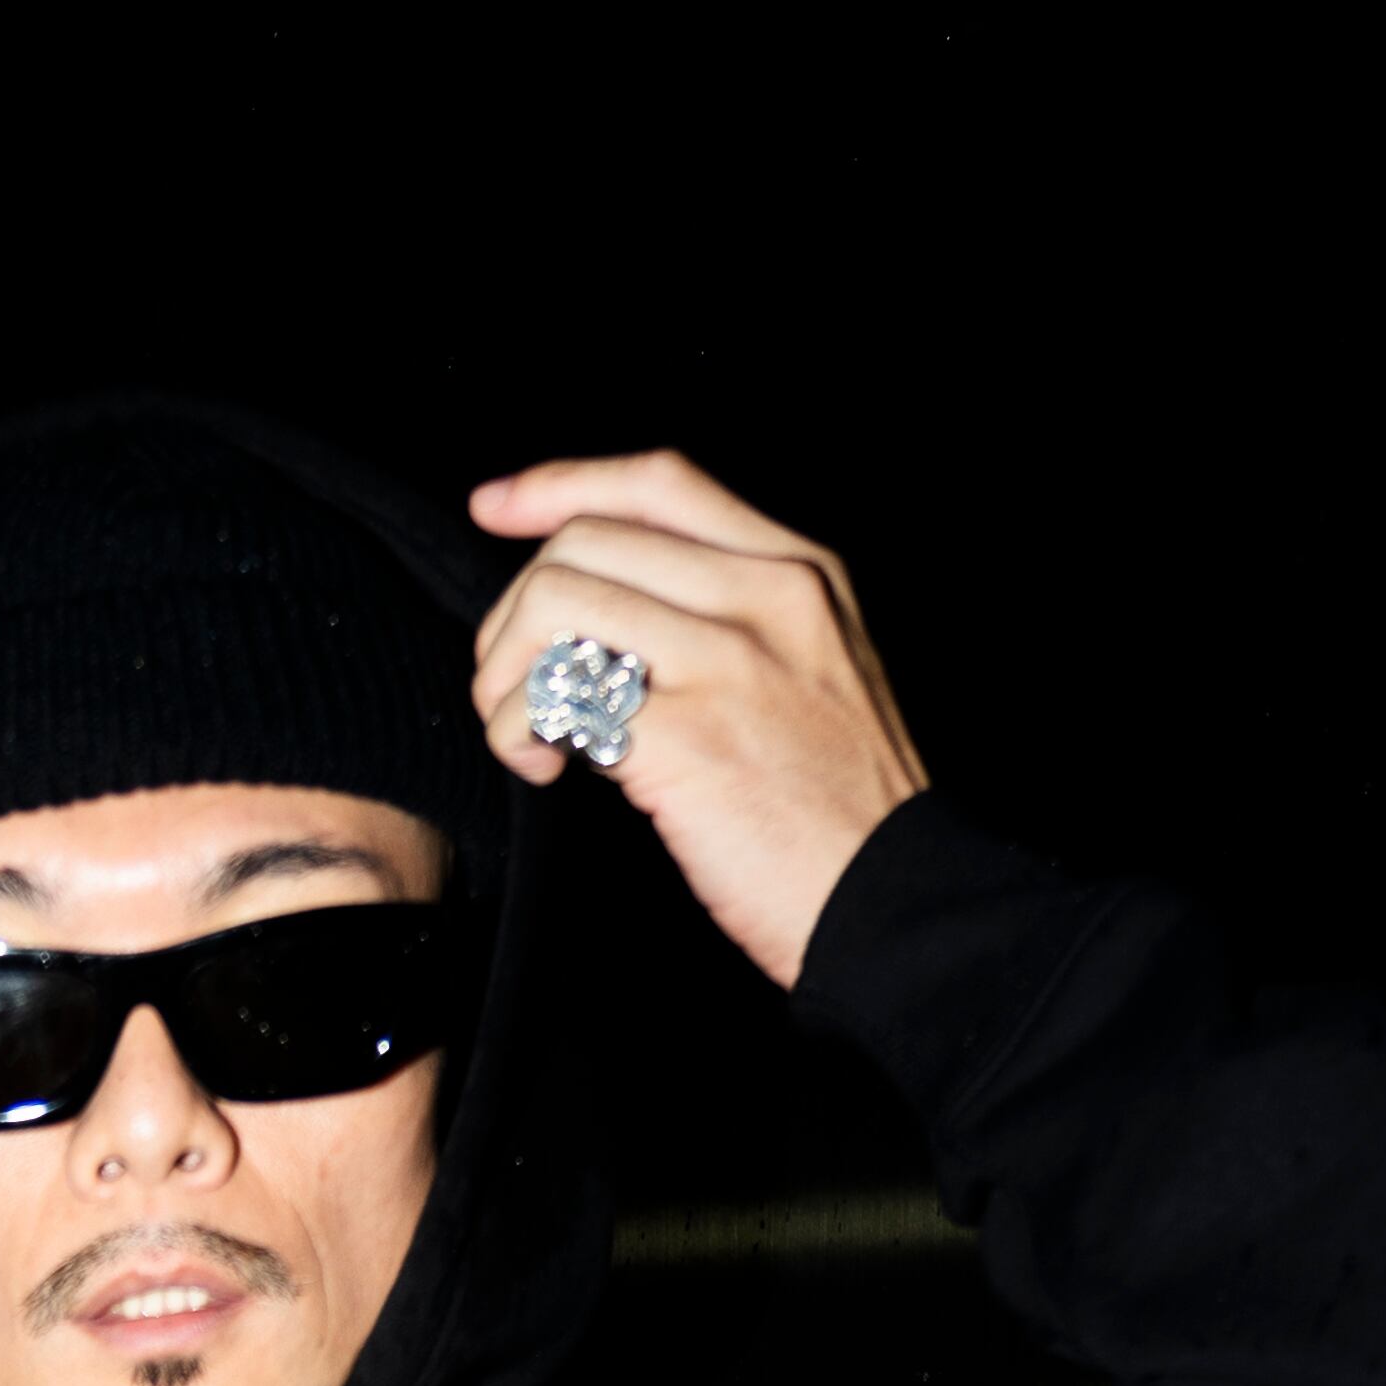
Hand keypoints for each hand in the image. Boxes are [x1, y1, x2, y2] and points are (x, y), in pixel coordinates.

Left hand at [467, 454, 926, 990]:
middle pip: (585, 541)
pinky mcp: (688, 740)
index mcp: (799, 570)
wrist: (889, 901)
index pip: (658, 484)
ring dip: (503, 675)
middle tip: (513, 688)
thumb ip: (731, 618)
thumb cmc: (838, 809)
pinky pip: (556, 698)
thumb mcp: (815, 669)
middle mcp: (767, 597)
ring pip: (554, 604)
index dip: (559, 487)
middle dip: (512, 614)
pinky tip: (545, 767)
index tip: (495, 508)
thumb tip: (605, 609)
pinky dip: (519, 732)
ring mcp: (729, 663)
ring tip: (524, 735)